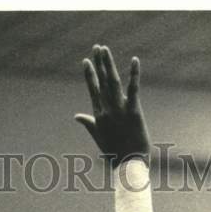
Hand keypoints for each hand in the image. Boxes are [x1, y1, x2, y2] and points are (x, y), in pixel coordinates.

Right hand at [75, 45, 150, 165]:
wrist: (128, 164)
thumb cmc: (115, 153)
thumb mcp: (99, 136)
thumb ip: (88, 123)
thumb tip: (76, 116)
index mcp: (99, 116)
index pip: (93, 91)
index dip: (90, 75)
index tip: (86, 61)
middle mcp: (107, 110)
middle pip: (102, 82)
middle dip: (99, 63)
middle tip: (97, 47)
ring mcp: (120, 110)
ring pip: (112, 82)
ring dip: (108, 64)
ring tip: (105, 49)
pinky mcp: (134, 111)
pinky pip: (133, 89)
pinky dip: (134, 74)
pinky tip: (134, 60)